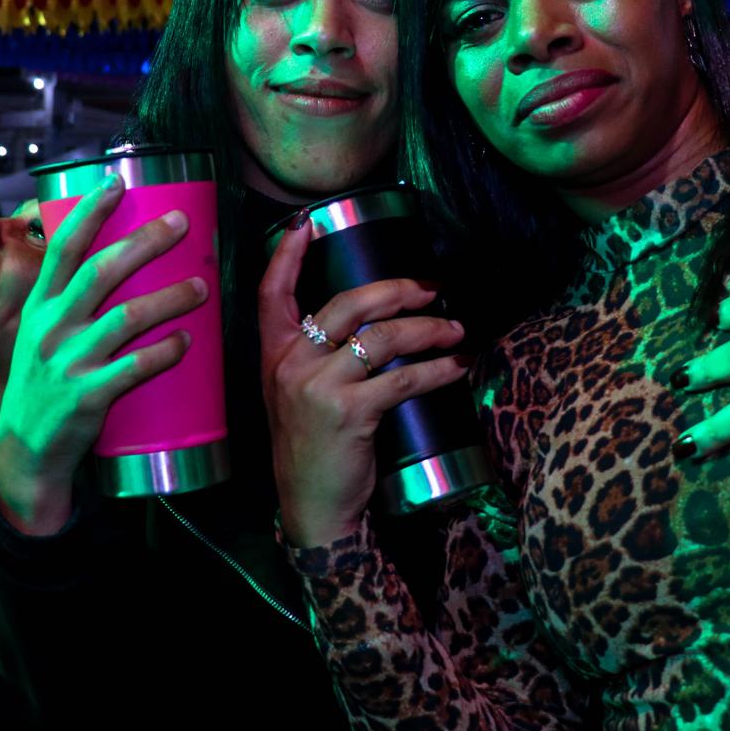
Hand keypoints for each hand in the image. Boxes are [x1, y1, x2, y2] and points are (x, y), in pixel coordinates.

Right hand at [0, 179, 207, 534]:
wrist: (26, 452)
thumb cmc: (45, 386)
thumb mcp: (43, 337)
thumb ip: (72, 304)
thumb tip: (120, 262)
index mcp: (40, 307)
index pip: (63, 248)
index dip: (89, 212)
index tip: (118, 182)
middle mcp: (50, 328)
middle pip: (101, 272)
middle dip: (144, 242)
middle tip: (181, 223)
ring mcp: (67, 363)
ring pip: (126, 317)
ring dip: (169, 297)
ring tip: (202, 286)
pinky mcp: (86, 397)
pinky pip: (134, 368)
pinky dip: (164, 352)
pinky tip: (187, 341)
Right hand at [260, 216, 469, 548]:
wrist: (312, 506)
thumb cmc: (315, 449)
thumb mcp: (297, 396)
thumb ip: (317, 358)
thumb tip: (376, 322)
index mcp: (275, 355)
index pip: (272, 293)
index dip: (288, 255)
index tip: (307, 224)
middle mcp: (291, 365)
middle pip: (348, 303)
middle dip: (399, 289)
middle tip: (432, 289)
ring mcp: (317, 387)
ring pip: (383, 335)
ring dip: (429, 328)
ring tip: (455, 329)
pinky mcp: (348, 412)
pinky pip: (403, 377)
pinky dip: (438, 368)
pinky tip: (457, 365)